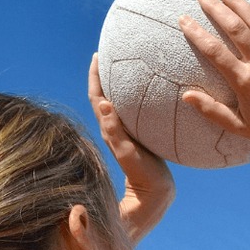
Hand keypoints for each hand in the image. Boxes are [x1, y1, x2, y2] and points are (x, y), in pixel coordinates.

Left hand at [88, 53, 174, 243]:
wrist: (153, 196)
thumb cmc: (141, 176)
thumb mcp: (128, 153)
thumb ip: (115, 132)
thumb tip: (103, 105)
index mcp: (109, 129)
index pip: (97, 97)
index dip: (95, 76)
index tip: (98, 55)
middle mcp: (114, 128)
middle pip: (104, 95)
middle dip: (104, 74)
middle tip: (110, 53)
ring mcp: (125, 133)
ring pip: (117, 103)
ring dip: (117, 84)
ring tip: (125, 66)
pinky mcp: (137, 138)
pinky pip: (131, 112)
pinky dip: (132, 98)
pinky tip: (144, 93)